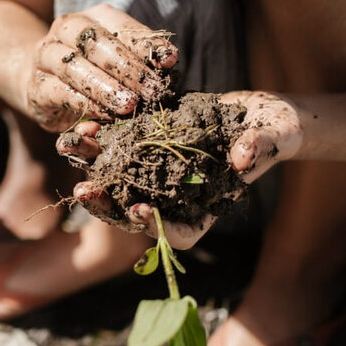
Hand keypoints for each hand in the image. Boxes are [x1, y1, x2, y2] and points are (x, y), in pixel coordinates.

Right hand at [27, 3, 177, 131]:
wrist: (39, 81)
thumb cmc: (91, 71)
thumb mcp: (117, 62)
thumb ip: (141, 60)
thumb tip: (168, 59)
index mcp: (92, 17)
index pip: (120, 24)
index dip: (145, 43)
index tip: (170, 61)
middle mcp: (65, 29)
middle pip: (95, 41)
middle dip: (127, 66)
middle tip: (152, 90)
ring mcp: (46, 56)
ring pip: (73, 66)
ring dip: (105, 86)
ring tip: (130, 105)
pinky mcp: (36, 86)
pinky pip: (60, 92)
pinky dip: (85, 104)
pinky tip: (106, 115)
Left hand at [57, 91, 302, 248]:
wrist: (260, 112)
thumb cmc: (275, 133)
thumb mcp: (273, 138)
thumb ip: (259, 148)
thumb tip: (243, 157)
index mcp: (205, 209)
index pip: (177, 233)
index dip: (157, 227)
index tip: (139, 211)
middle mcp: (176, 196)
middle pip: (135, 211)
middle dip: (107, 203)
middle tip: (84, 190)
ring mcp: (160, 173)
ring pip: (119, 179)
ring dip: (93, 167)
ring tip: (70, 151)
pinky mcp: (150, 146)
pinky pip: (119, 148)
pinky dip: (101, 139)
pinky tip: (86, 124)